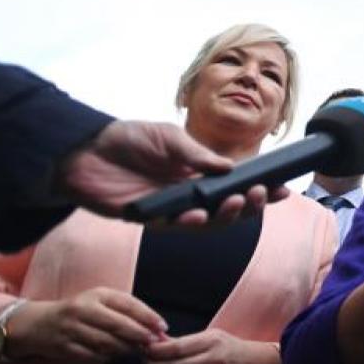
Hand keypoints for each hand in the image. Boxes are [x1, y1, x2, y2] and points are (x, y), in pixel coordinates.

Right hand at [8, 287, 166, 360]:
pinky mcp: (65, 347)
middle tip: (153, 343)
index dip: (148, 317)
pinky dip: (110, 357)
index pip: (128, 304)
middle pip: (119, 325)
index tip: (162, 327)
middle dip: (140, 335)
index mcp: (97, 295)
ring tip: (138, 350)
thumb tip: (155, 327)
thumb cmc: (79, 312)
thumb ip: (126, 312)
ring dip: (127, 349)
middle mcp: (84, 309)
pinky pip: (94, 355)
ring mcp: (72, 329)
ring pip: (108, 343)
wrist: (38, 324)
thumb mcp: (100, 302)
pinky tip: (117, 356)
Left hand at [55, 120, 289, 227]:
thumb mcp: (168, 137)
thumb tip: (230, 169)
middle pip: (229, 208)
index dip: (260, 189)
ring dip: (226, 215)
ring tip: (236, 203)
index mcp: (198, 172)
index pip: (236, 184)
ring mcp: (172, 208)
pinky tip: (199, 213)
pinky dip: (191, 221)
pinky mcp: (150, 220)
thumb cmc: (126, 139)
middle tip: (261, 195)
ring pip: (208, 222)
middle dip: (250, 204)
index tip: (282, 189)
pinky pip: (177, 227)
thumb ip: (197, 155)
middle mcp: (190, 193)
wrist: (81, 151)